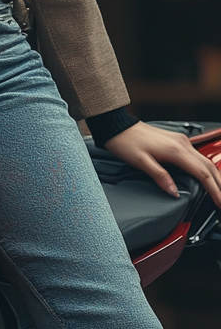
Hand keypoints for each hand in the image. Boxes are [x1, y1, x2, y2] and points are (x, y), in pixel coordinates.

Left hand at [105, 120, 220, 209]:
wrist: (117, 125)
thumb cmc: (126, 142)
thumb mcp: (140, 162)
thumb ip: (160, 177)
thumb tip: (175, 192)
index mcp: (176, 151)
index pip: (202, 174)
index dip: (214, 190)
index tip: (220, 203)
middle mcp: (182, 144)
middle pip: (209, 167)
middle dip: (220, 185)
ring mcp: (181, 141)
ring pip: (206, 161)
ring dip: (216, 177)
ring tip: (220, 192)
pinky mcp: (177, 141)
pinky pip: (198, 157)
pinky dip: (207, 169)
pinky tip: (208, 176)